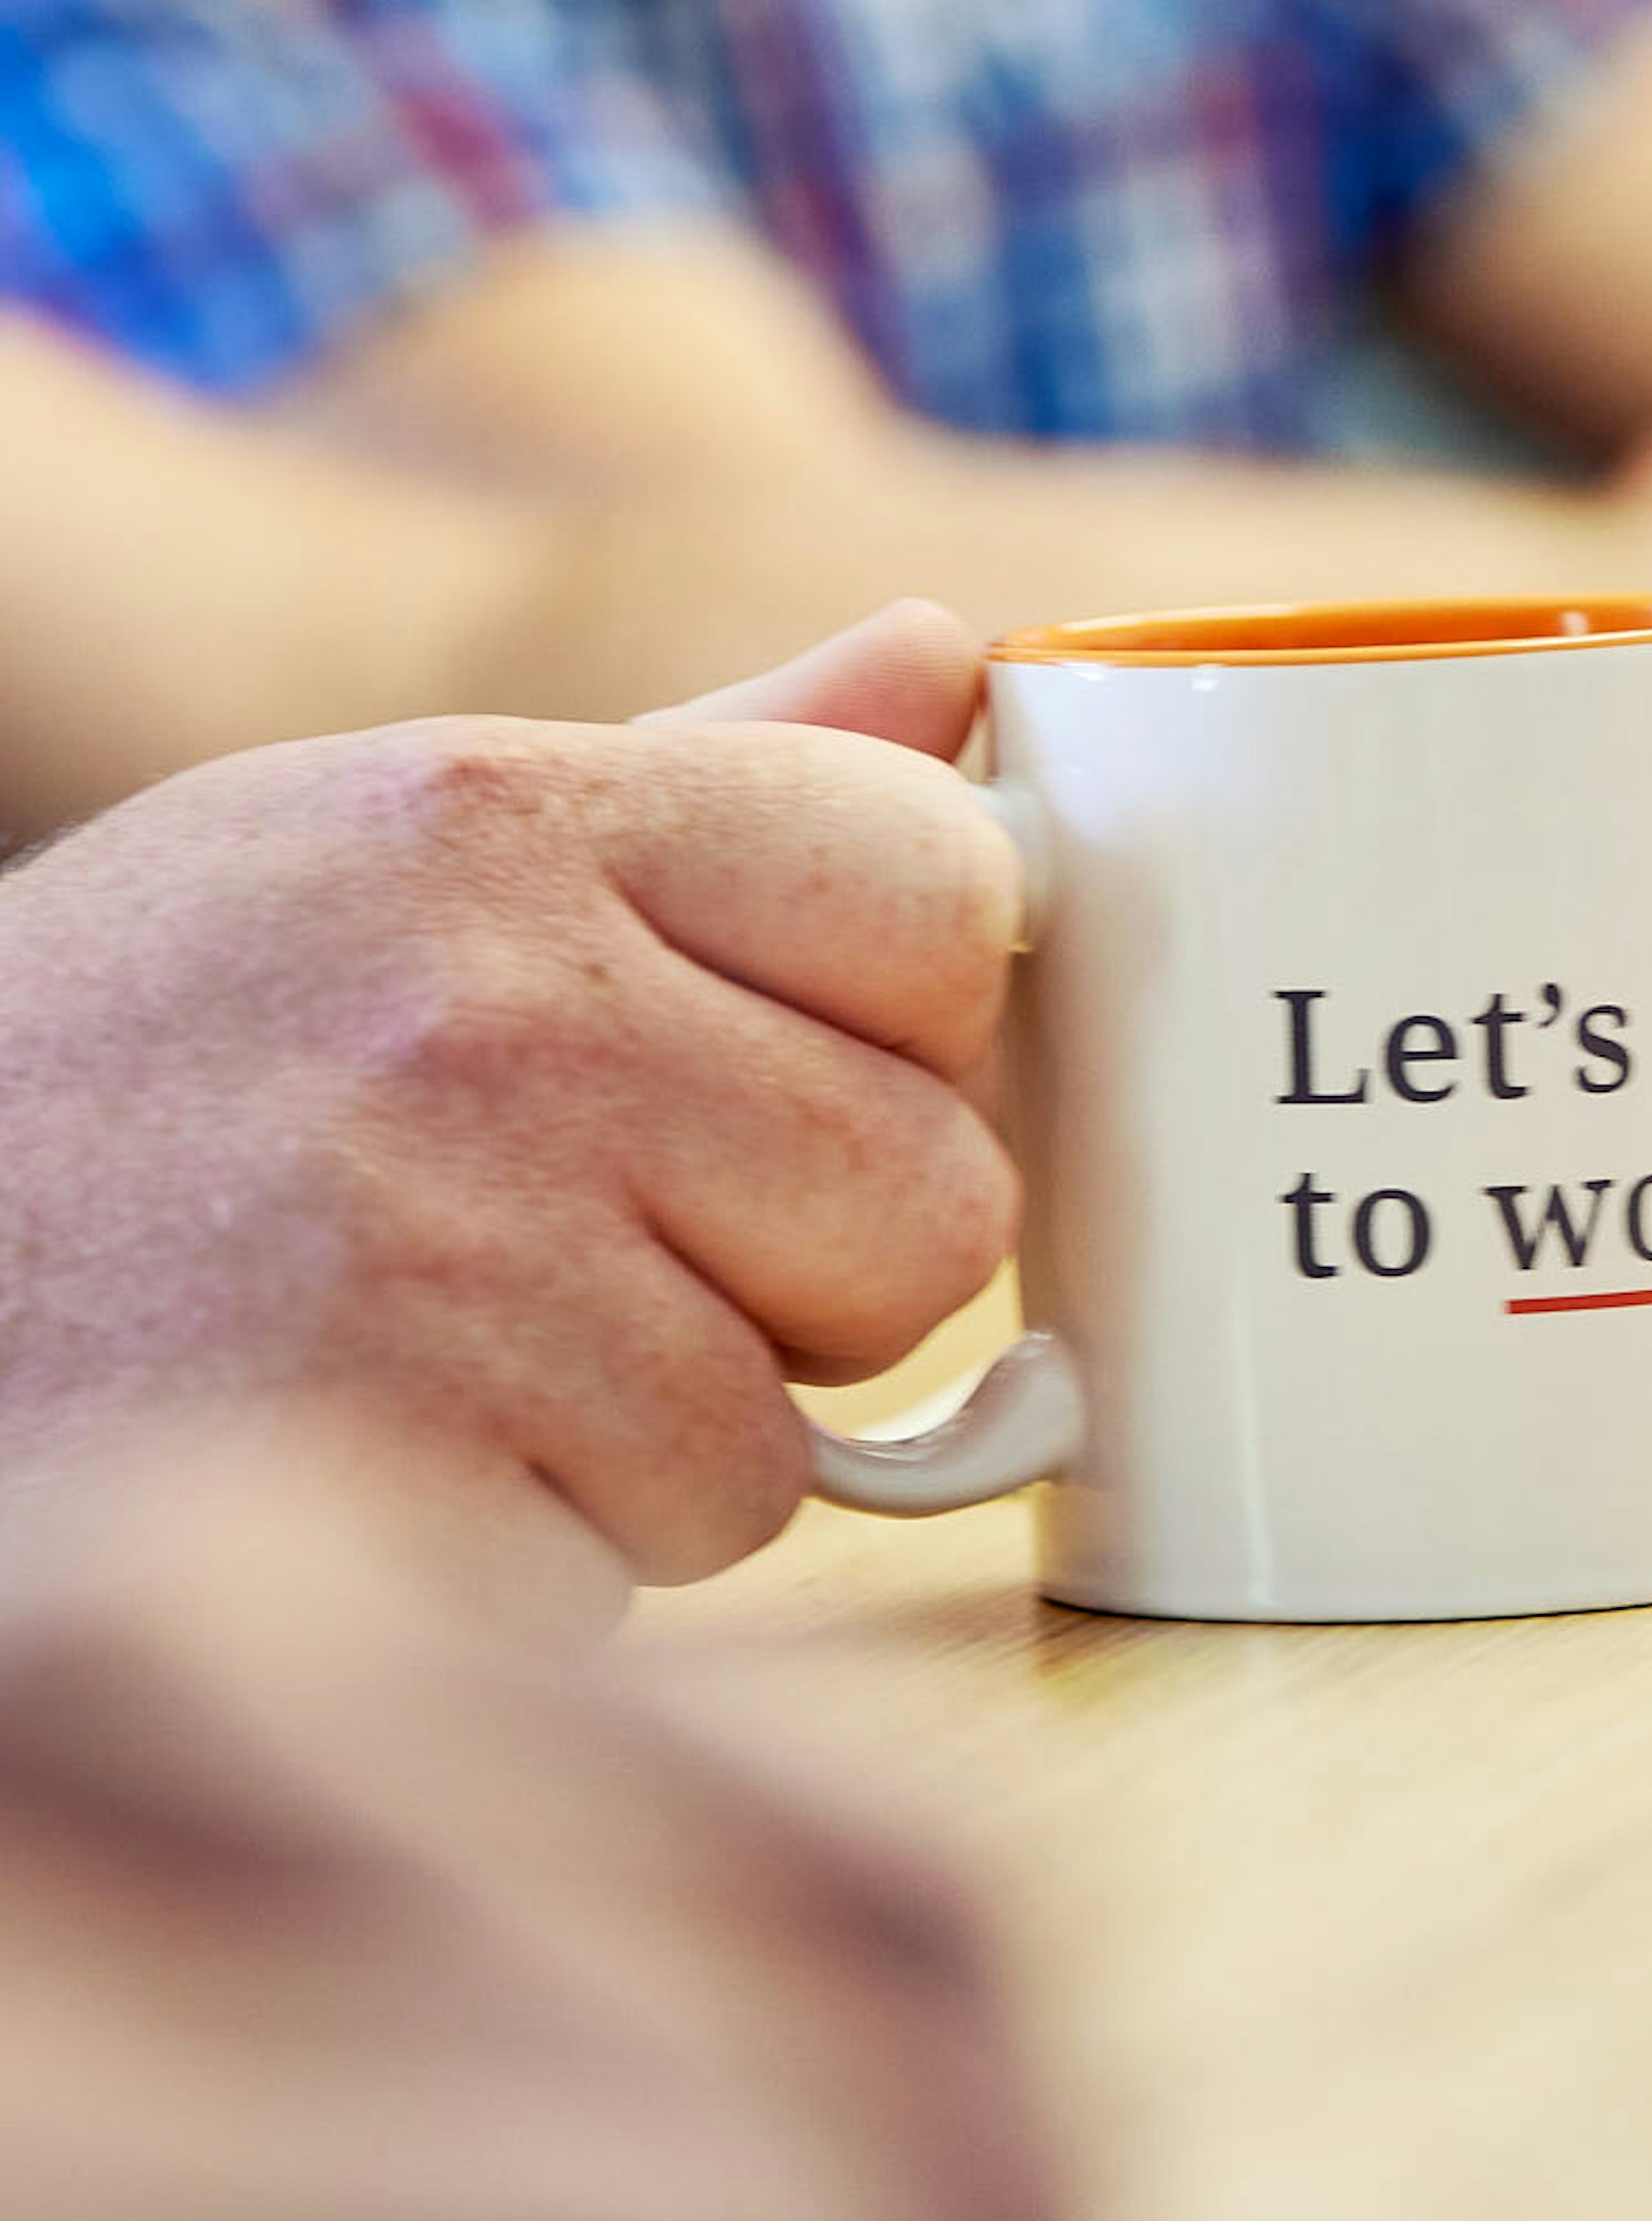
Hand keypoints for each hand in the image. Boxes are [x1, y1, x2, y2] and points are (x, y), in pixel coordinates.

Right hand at [0, 604, 1024, 1592]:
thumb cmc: (132, 1083)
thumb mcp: (365, 856)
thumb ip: (697, 774)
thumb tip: (951, 661)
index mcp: (499, 812)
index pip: (946, 894)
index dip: (900, 1028)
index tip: (764, 1073)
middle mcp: (492, 1004)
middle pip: (934, 1193)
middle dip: (803, 1274)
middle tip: (588, 1255)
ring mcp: (449, 1243)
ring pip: (804, 1413)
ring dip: (664, 1437)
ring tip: (452, 1361)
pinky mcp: (401, 1472)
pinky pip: (668, 1555)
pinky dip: (561, 1558)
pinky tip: (392, 1470)